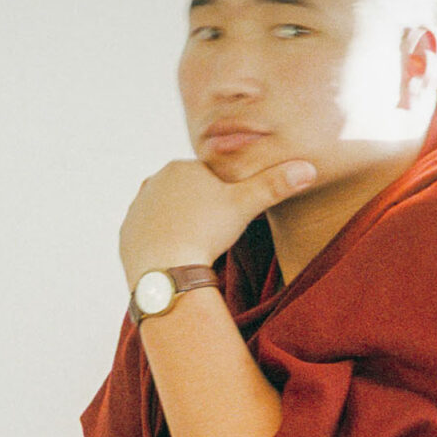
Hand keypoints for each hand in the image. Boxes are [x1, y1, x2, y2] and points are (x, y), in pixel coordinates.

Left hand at [119, 156, 316, 286]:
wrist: (165, 269)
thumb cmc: (206, 232)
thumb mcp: (246, 206)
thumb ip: (276, 185)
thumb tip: (310, 167)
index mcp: (180, 167)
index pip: (209, 180)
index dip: (223, 200)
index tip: (226, 220)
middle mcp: (152, 182)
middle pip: (187, 197)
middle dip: (201, 213)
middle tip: (212, 236)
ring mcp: (136, 209)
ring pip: (168, 216)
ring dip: (182, 228)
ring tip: (195, 247)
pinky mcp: (126, 234)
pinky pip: (150, 237)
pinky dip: (162, 245)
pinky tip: (176, 256)